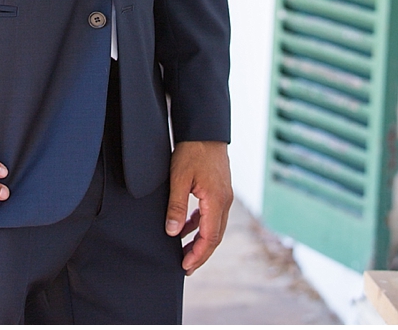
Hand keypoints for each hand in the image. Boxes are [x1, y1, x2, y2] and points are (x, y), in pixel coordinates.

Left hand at [166, 140, 233, 274]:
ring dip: (202, 241)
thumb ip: (176, 207)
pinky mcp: (220, 189)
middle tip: (185, 267)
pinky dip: (202, 225)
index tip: (185, 266)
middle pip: (216, 235)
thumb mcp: (178, 179)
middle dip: (201, 253)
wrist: (205, 130)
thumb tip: (173, 232)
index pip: (211, 236)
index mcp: (216, 199)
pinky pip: (213, 215)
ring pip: (216, 226)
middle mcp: (225, 200)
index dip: (198, 254)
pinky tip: (188, 228)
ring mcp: (224, 194)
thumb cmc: (192, 151)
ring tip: (185, 252)